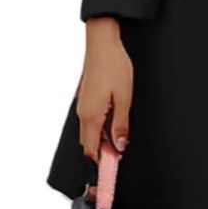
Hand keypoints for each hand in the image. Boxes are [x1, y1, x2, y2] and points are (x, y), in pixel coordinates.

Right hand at [76, 17, 132, 161]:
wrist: (102, 44)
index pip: (92, 150)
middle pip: (88, 144)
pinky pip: (90, 120)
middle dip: (103, 151)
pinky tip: (114, 120)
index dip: (103, 161)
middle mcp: (83, 113)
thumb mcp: (124, 98)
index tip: (116, 164)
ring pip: (89, 132)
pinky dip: (100, 126)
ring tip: (120, 134)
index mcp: (91, 116)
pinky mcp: (86, 99)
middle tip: (122, 149)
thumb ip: (121, 125)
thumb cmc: (113, 66)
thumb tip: (120, 145)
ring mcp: (83, 106)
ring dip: (102, 138)